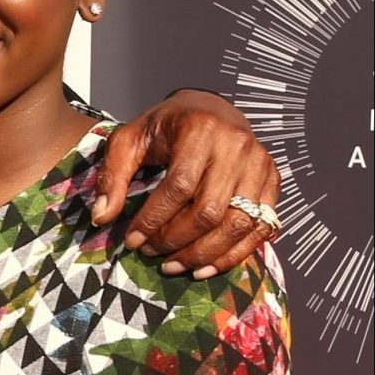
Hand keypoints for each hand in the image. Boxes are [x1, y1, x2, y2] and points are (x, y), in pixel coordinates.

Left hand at [95, 90, 280, 275]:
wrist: (209, 107)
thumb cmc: (165, 125)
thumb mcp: (130, 139)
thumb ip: (113, 175)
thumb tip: (101, 217)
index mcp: (199, 129)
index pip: (179, 186)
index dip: (155, 219)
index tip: (133, 240)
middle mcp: (236, 146)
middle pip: (210, 210)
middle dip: (177, 241)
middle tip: (151, 253)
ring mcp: (260, 165)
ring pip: (238, 224)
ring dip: (205, 254)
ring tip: (175, 266)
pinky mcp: (273, 181)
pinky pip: (261, 228)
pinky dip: (234, 254)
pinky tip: (205, 267)